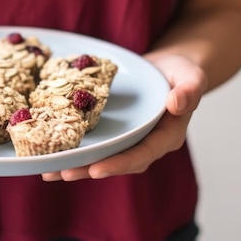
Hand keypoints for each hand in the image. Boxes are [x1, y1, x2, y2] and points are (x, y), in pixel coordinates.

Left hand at [41, 54, 206, 180]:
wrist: (170, 67)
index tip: (96, 170)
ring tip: (49, 172)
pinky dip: (75, 151)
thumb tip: (177, 104)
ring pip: (103, 157)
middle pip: (117, 162)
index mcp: (167, 136)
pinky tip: (52, 154)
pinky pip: (96, 145)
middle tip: (63, 173)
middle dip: (90, 169)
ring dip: (77, 166)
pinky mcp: (116, 133)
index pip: (142, 154)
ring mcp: (130, 140)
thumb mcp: (191, 76)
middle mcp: (147, 144)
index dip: (119, 163)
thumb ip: (189, 90)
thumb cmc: (183, 71)